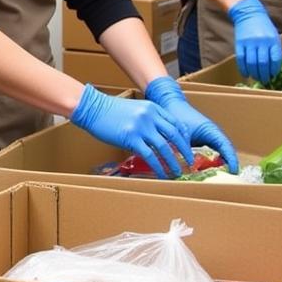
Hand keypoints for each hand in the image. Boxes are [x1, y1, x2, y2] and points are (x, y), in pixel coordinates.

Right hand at [70, 84, 191, 177]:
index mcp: (152, 108)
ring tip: (177, 172)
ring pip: (165, 147)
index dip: (184, 138)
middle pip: (175, 135)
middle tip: (189, 162)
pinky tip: (161, 173)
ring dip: (173, 162)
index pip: (176, 123)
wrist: (91, 107)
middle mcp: (150, 116)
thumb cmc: (109, 110)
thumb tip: (156, 137)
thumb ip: (147, 119)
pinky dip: (158, 166)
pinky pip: (149, 155)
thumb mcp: (134, 109)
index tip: (187, 149)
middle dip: (185, 151)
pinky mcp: (131, 138)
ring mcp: (141, 127)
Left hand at [144, 77, 239, 172]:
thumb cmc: (177, 115)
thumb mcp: (181, 133)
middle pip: (225, 152)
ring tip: (218, 179)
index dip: (231, 160)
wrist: (169, 104)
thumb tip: (186, 165)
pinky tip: (203, 172)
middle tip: (228, 180)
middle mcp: (213, 135)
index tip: (234, 172)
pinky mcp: (200, 141)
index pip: (226, 147)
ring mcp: (207, 138)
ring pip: (217, 153)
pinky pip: (208, 153)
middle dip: (227, 165)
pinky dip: (208, 162)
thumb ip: (184, 148)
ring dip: (218, 165)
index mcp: (212, 131)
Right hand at [227, 0, 281, 83]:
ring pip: (251, 63)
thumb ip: (275, 49)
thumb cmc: (264, 26)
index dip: (274, 70)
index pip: (275, 59)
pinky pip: (241, 60)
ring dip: (254, 73)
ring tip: (256, 78)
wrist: (249, 14)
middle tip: (265, 80)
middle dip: (264, 74)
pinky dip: (243, 69)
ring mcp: (249, 43)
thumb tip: (275, 66)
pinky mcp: (239, 44)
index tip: (273, 75)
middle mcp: (261, 42)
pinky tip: (246, 74)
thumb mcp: (274, 36)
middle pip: (263, 63)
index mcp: (272, 40)